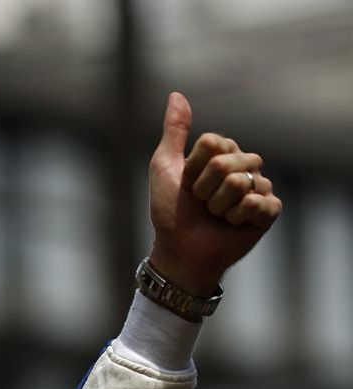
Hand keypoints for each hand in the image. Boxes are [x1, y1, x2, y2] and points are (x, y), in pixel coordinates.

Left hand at [147, 92, 281, 296]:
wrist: (179, 250)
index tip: (187, 186)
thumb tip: (176, 94)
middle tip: (201, 204)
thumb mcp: (164, 167)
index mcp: (224, 153)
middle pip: (225, 162)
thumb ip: (174, 132)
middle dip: (204, 189)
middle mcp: (245, 166)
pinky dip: (237, 217)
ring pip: (240, 182)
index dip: (193, 169)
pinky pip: (258, 202)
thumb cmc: (170, 212)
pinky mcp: (269, 211)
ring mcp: (260, 187)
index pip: (213, 144)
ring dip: (218, 205)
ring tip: (216, 216)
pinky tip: (234, 224)